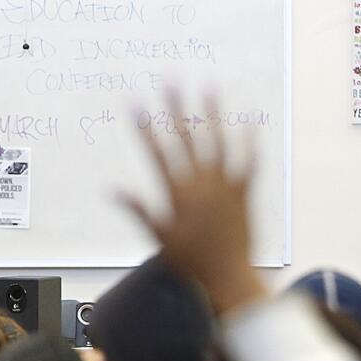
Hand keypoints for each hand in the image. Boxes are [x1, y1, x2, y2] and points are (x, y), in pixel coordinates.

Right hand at [122, 93, 263, 314]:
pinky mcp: (245, 192)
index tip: (134, 104)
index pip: (156, 152)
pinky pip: (247, 162)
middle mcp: (201, 184)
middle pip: (187, 138)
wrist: (229, 278)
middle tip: (171, 81)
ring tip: (209, 87)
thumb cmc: (191, 263)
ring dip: (213, 113)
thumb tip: (112, 190)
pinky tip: (248, 120)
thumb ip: (138, 210)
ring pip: (218, 142)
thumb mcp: (158, 238)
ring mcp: (225, 186)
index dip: (143, 126)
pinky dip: (248, 141)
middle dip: (177, 107)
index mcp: (177, 194)